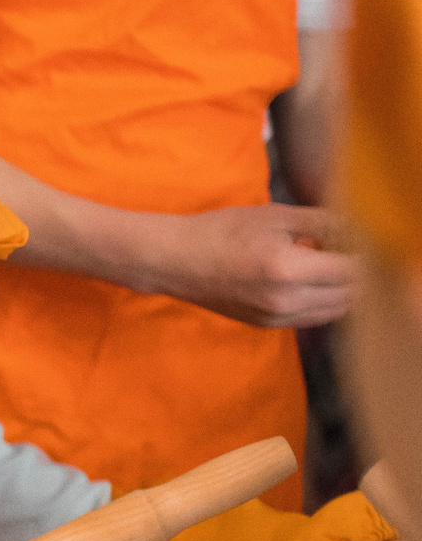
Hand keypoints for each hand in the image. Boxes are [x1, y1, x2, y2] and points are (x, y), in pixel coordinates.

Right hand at [140, 204, 353, 327]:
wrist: (173, 261)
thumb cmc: (220, 231)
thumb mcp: (276, 216)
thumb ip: (325, 223)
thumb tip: (362, 230)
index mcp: (286, 268)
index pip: (353, 270)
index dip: (365, 254)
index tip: (360, 238)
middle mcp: (284, 300)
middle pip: (351, 293)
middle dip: (357, 271)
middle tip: (346, 248)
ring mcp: (275, 317)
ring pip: (337, 310)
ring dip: (344, 288)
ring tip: (328, 262)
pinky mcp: (268, 324)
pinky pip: (314, 317)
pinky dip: (324, 299)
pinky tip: (310, 277)